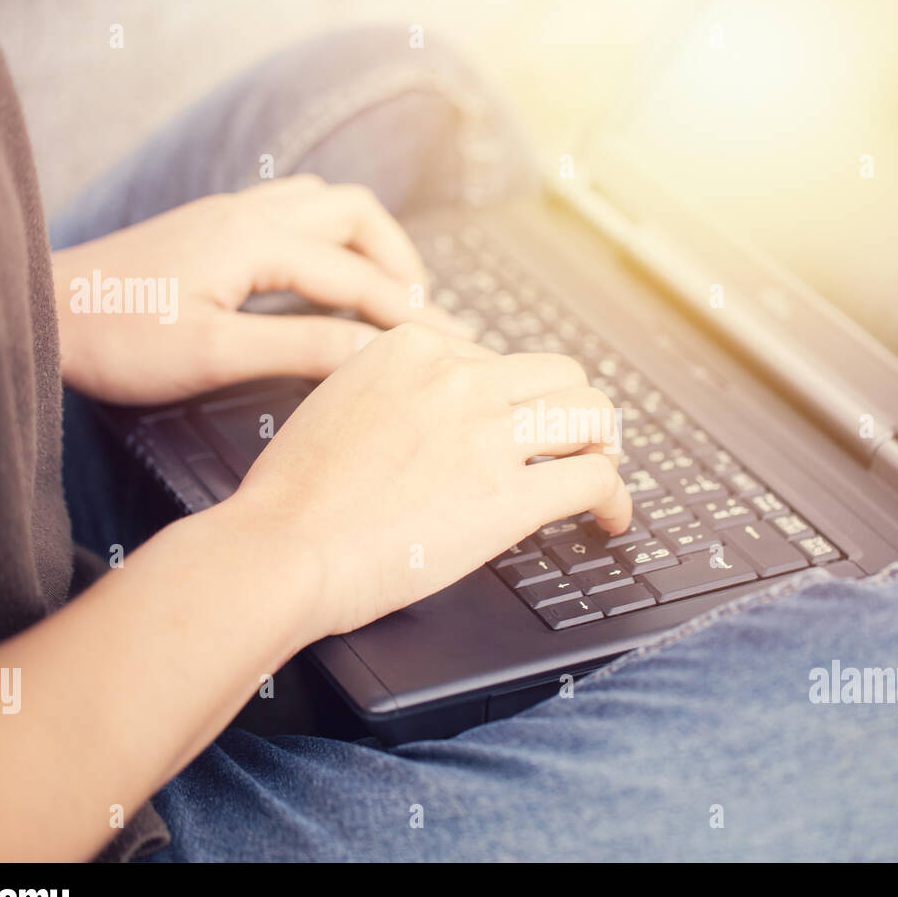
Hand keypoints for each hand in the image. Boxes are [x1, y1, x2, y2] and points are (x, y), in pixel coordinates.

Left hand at [52, 174, 468, 403]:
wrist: (43, 315)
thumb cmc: (117, 339)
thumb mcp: (213, 352)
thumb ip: (299, 345)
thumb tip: (373, 351)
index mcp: (254, 241)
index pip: (357, 277)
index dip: (410, 315)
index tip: (453, 347)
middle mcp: (249, 214)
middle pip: (354, 213)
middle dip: (400, 261)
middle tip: (423, 314)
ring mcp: (230, 215)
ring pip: (325, 205)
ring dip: (367, 243)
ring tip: (388, 294)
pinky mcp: (213, 228)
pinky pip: (294, 215)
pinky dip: (331, 242)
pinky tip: (327, 281)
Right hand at [223, 323, 632, 642]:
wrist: (281, 547)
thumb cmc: (294, 494)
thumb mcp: (338, 402)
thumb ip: (395, 392)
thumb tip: (435, 410)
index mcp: (416, 350)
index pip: (500, 358)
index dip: (518, 398)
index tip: (521, 424)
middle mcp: (459, 379)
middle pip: (561, 376)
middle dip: (574, 411)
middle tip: (578, 444)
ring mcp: (488, 434)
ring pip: (592, 415)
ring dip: (604, 446)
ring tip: (602, 473)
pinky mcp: (509, 496)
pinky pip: (596, 480)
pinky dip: (616, 499)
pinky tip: (610, 518)